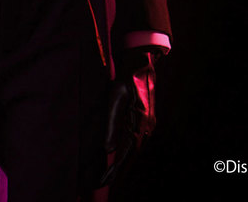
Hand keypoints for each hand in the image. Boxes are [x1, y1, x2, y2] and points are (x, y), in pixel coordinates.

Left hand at [99, 48, 157, 186]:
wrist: (141, 64)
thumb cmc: (126, 78)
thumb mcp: (114, 97)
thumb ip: (111, 124)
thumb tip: (108, 149)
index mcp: (139, 124)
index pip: (125, 154)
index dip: (113, 170)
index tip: (102, 181)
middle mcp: (146, 128)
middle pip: (130, 156)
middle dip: (116, 171)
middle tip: (100, 183)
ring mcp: (147, 125)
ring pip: (134, 151)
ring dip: (122, 164)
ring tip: (107, 176)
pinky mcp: (145, 121)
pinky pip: (135, 141)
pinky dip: (127, 152)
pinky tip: (120, 157)